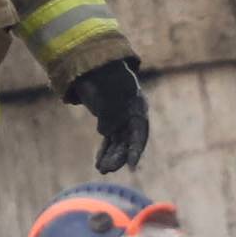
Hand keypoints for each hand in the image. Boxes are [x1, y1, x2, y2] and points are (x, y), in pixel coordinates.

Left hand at [70, 57, 149, 173]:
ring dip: (111, 157)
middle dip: (119, 157)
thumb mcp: (107, 91)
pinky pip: (110, 140)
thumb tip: (105, 132)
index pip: (139, 133)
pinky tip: (99, 163)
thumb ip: (108, 112)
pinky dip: (105, 151)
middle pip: (128, 141)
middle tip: (108, 168)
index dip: (135, 151)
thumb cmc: (104, 76)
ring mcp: (122, 119)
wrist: (96, 67)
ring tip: (102, 169)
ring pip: (119, 143)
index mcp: (137, 106)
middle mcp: (132, 115)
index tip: (131, 166)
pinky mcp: (111, 122)